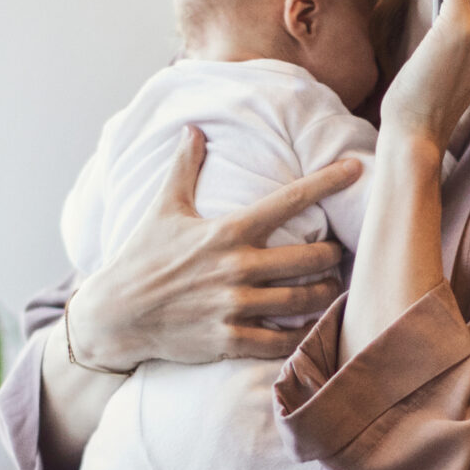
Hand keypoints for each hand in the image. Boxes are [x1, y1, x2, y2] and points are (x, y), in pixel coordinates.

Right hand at [67, 127, 359, 367]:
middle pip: (309, 259)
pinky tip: (313, 328)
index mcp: (227, 231)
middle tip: (341, 254)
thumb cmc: (141, 258)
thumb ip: (185, 168)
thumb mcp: (163, 209)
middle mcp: (235, 267)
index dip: (326, 182)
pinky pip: (280, 341)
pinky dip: (302, 335)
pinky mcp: (228, 340)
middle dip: (333, 255)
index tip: (355, 169)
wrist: (114, 315)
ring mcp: (233, 306)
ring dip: (326, 294)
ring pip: (302, 300)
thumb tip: (193, 128)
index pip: (288, 200)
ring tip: (334, 288)